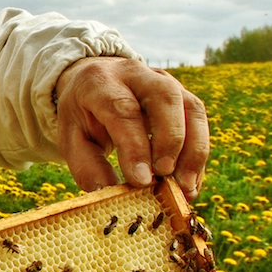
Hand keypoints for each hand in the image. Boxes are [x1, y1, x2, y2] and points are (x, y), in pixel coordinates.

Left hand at [54, 57, 208, 198]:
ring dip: (193, 149)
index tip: (142, 180)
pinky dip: (198, 153)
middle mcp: (136, 74)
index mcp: (100, 82)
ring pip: (190, 108)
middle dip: (169, 140)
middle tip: (164, 176)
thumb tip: (111, 196)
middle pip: (164, 97)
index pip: (123, 110)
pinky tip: (190, 181)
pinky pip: (198, 120)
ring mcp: (164, 80)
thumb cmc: (83, 114)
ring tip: (184, 186)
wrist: (96, 81)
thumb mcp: (72, 138)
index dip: (135, 146)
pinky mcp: (183, 94)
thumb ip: (88, 165)